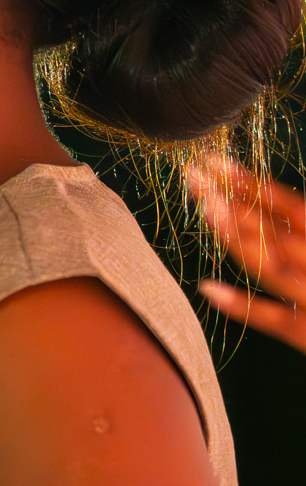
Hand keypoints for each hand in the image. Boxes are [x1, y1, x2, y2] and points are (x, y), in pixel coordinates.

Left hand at [187, 160, 305, 355]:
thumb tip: (284, 207)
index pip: (292, 207)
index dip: (253, 184)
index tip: (215, 163)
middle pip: (274, 233)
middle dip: (230, 203)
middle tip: (192, 177)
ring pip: (273, 270)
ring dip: (236, 241)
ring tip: (202, 212)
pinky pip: (278, 322)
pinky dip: (243, 306)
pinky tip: (208, 288)